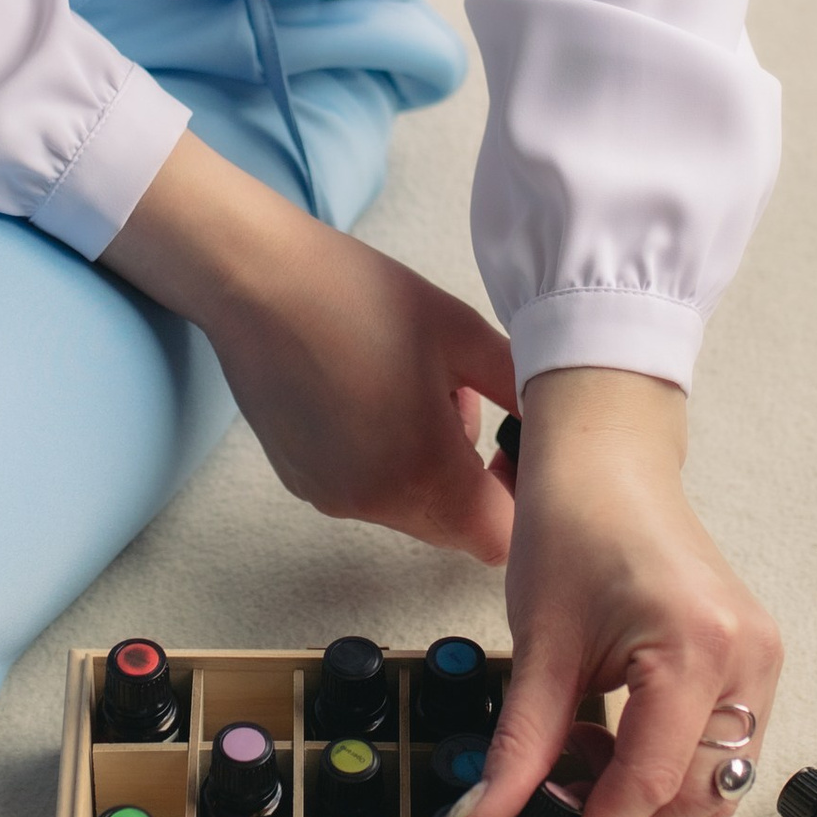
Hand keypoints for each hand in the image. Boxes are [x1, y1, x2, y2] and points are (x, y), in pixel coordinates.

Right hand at [101, 130, 515, 558]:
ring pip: (410, 509)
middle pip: (454, 526)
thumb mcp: (463, 334)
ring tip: (413, 388)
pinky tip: (370, 394)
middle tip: (465, 401)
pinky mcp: (301, 481)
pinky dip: (384, 461)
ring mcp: (331, 497)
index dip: (521, 500)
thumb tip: (563, 421)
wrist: (254, 279)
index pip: (499, 538)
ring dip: (429, 467)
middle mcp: (373, 503)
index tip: (513, 446)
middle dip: (475, 479)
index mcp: (423, 474)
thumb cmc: (357, 296)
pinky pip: (365, 491)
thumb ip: (523, 388)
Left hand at [459, 367, 780, 816]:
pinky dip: (663, 765)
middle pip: (695, 794)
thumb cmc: (578, 522)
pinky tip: (606, 748)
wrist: (609, 457)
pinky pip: (717, 744)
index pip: (650, 782)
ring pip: (713, 778)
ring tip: (572, 776)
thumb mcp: (539, 645)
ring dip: (645, 799)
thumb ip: (519, 746)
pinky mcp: (750, 657)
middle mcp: (747, 657)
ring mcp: (758, 657)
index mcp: (697, 648)